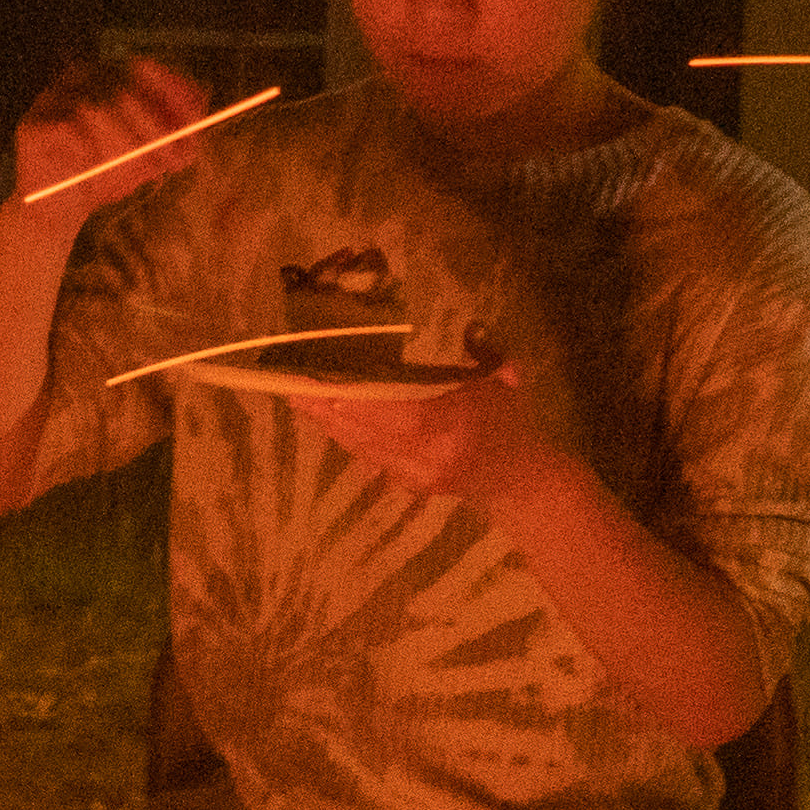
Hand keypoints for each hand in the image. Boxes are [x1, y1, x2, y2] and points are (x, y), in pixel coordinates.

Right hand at [9, 57, 210, 222]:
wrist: (56, 210)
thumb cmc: (104, 175)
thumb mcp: (149, 153)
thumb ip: (176, 132)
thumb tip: (201, 111)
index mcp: (108, 76)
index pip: (144, 69)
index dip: (172, 93)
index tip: (192, 123)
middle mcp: (79, 79)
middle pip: (125, 89)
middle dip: (152, 130)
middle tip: (166, 160)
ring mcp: (52, 98)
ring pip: (98, 109)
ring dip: (120, 147)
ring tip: (127, 172)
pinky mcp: (32, 125)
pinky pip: (70, 131)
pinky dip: (87, 154)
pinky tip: (89, 169)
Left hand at [300, 352, 573, 511]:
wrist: (520, 481)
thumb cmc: (512, 423)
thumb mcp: (504, 380)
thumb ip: (485, 352)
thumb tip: (470, 325)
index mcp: (447, 425)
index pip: (388, 409)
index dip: (350, 397)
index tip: (318, 381)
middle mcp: (423, 454)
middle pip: (362, 430)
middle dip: (324, 408)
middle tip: (288, 386)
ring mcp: (412, 474)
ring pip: (359, 446)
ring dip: (326, 423)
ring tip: (296, 400)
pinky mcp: (406, 484)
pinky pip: (367, 458)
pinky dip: (345, 437)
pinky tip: (325, 421)